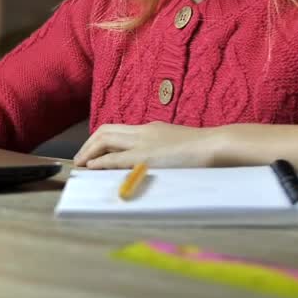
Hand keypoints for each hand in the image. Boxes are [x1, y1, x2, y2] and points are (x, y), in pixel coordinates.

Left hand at [73, 122, 223, 168]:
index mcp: (151, 128)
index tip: (91, 152)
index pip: (117, 130)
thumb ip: (162, 150)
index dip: (100, 140)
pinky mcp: (146, 156)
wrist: (217, 145)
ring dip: (89, 152)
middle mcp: (144, 131)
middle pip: (106, 131)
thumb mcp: (177, 146)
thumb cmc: (204, 150)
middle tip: (80, 159)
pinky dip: (100, 162)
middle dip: (89, 144)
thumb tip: (153, 162)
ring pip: (106, 139)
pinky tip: (92, 168)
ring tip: (80, 164)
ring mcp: (144, 142)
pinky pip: (115, 158)